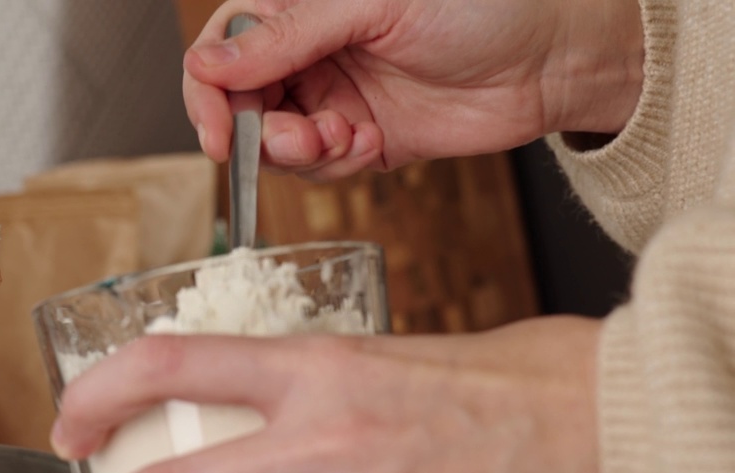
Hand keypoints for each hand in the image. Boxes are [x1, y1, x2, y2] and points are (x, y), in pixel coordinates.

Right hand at [184, 0, 643, 179]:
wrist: (551, 57)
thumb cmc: (480, 4)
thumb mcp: (370, 5)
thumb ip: (286, 38)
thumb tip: (206, 65)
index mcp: (300, 6)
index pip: (222, 48)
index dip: (208, 92)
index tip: (218, 134)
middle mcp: (309, 52)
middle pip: (240, 105)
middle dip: (260, 133)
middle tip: (299, 140)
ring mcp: (333, 98)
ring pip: (275, 145)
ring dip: (300, 154)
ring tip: (344, 138)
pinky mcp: (360, 141)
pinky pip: (318, 170)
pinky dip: (334, 167)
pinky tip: (369, 144)